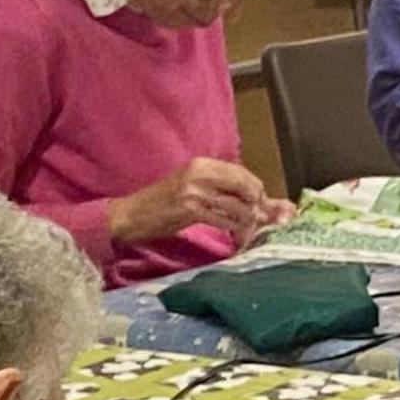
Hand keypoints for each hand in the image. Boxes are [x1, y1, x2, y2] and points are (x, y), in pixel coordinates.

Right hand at [109, 158, 271, 244]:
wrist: (130, 215)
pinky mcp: (189, 209)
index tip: (260, 205)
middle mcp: (200, 172)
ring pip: (237, 205)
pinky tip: (236, 235)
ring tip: (248, 229)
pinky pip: (223, 219)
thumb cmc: (163, 203)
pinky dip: (234, 228)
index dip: (257, 190)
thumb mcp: (194, 188)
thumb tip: (268, 201)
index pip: (243, 173)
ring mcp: (194, 190)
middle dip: (258, 204)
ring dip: (248, 220)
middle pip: (245, 186)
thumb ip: (226, 191)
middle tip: (258, 219)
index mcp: (202, 164)